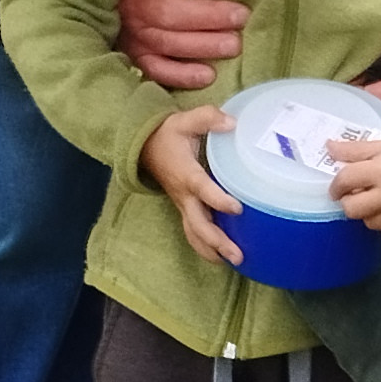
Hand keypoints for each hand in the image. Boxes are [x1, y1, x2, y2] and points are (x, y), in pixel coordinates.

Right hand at [116, 0, 245, 87]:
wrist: (125, 5)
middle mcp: (131, 6)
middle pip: (168, 12)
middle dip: (208, 15)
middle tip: (241, 16)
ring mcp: (133, 35)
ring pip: (166, 41)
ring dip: (203, 45)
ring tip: (234, 45)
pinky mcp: (137, 59)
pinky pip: (158, 70)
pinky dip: (182, 75)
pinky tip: (209, 75)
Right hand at [142, 107, 242, 266]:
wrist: (143, 146)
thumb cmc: (167, 134)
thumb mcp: (185, 119)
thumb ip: (208, 118)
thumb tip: (232, 123)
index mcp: (186, 173)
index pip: (202, 189)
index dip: (218, 200)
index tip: (237, 208)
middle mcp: (184, 195)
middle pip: (198, 224)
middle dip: (217, 241)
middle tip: (237, 255)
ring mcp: (183, 205)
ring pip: (194, 234)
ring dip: (211, 250)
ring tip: (233, 262)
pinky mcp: (184, 209)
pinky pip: (194, 232)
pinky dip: (207, 247)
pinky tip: (224, 256)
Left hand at [328, 135, 380, 239]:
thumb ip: (354, 150)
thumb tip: (328, 147)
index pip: (344, 181)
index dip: (336, 185)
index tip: (338, 187)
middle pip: (352, 209)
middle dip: (350, 202)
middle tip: (358, 194)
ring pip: (368, 223)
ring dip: (369, 213)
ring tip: (380, 200)